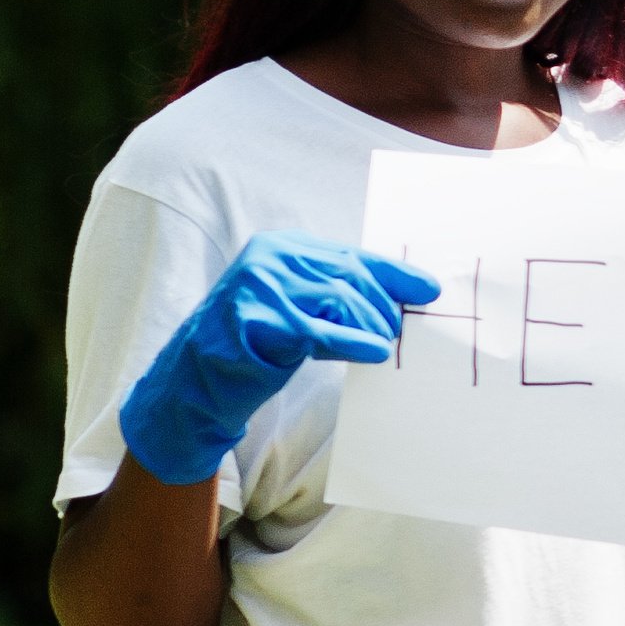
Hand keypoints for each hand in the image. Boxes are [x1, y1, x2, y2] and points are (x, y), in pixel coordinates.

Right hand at [118, 233, 441, 485]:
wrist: (196, 379)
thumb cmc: (256, 344)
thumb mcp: (298, 306)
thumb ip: (337, 293)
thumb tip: (402, 297)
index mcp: (282, 246)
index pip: (351, 254)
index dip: (394, 273)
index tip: (428, 290)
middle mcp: (270, 258)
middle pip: (351, 274)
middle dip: (383, 305)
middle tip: (397, 332)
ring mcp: (260, 286)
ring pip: (342, 297)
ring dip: (371, 325)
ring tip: (381, 346)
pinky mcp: (258, 320)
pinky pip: (321, 330)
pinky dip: (355, 342)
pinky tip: (376, 353)